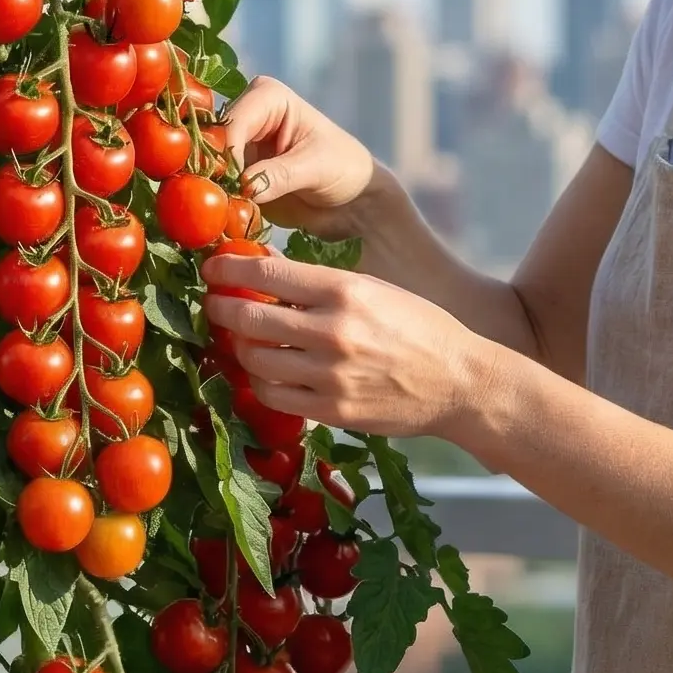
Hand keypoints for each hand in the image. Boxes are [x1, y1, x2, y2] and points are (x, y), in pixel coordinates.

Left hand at [202, 250, 494, 441]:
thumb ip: (319, 282)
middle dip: (222, 309)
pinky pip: (273, 395)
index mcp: (346, 291)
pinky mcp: (331, 409)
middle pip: (251, 319)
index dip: (230, 270)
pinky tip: (264, 371)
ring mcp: (331, 375)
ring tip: (241, 339)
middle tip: (214, 305)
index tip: (213, 269)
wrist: (459, 383)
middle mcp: (334, 332)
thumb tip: (264, 263)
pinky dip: (259, 382)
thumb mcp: (374, 289)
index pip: (268, 275)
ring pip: (256, 360)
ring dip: (240, 347)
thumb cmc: (418, 328)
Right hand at [223, 77, 392, 239]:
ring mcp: (238, 147)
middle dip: (213, 172)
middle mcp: (247, 117)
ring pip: (209, 166)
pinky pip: (215, 187)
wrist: (354, 201)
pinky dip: (218, 203)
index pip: (233, 122)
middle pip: (212, 142)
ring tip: (219, 214)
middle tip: (216, 202)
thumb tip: (245, 185)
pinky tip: (223, 221)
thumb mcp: (316, 167)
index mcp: (268, 97)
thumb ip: (280, 174)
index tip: (231, 185)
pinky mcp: (236, 176)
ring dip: (212, 190)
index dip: (227, 153)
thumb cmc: (346, 169)